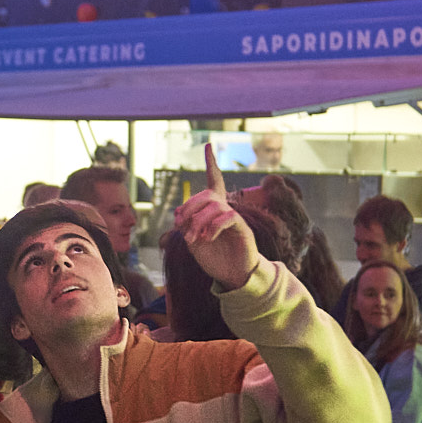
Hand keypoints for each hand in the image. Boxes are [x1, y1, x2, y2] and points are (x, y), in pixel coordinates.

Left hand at [173, 145, 257, 290]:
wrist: (231, 276)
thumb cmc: (213, 258)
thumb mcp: (193, 241)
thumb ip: (186, 225)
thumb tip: (178, 211)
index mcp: (212, 211)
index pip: (213, 182)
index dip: (211, 164)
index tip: (209, 146)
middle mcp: (224, 210)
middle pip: (207, 194)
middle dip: (190, 207)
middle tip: (181, 227)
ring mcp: (234, 218)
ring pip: (215, 206)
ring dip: (198, 222)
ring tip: (193, 239)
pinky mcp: (243, 228)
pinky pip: (228, 216)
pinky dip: (214, 226)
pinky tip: (207, 238)